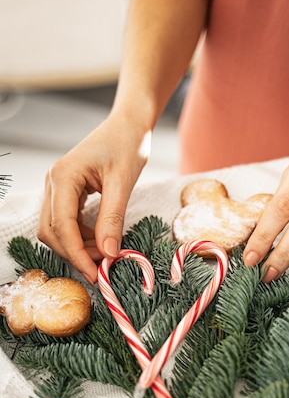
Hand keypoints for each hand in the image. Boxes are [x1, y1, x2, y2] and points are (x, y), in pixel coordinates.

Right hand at [38, 114, 149, 283]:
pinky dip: (80, 235)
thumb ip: (113, 218)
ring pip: (55, 228)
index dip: (77, 254)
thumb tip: (109, 253)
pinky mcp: (66, 190)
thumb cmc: (127, 144)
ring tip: (105, 253)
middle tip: (102, 267)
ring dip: (77, 246)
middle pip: (51, 231)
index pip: (62, 226)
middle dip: (75, 252)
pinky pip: (65, 220)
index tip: (95, 274)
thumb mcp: (123, 183)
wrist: (128, 123)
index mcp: (63, 177)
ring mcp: (57, 186)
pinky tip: (100, 239)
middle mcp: (53, 182)